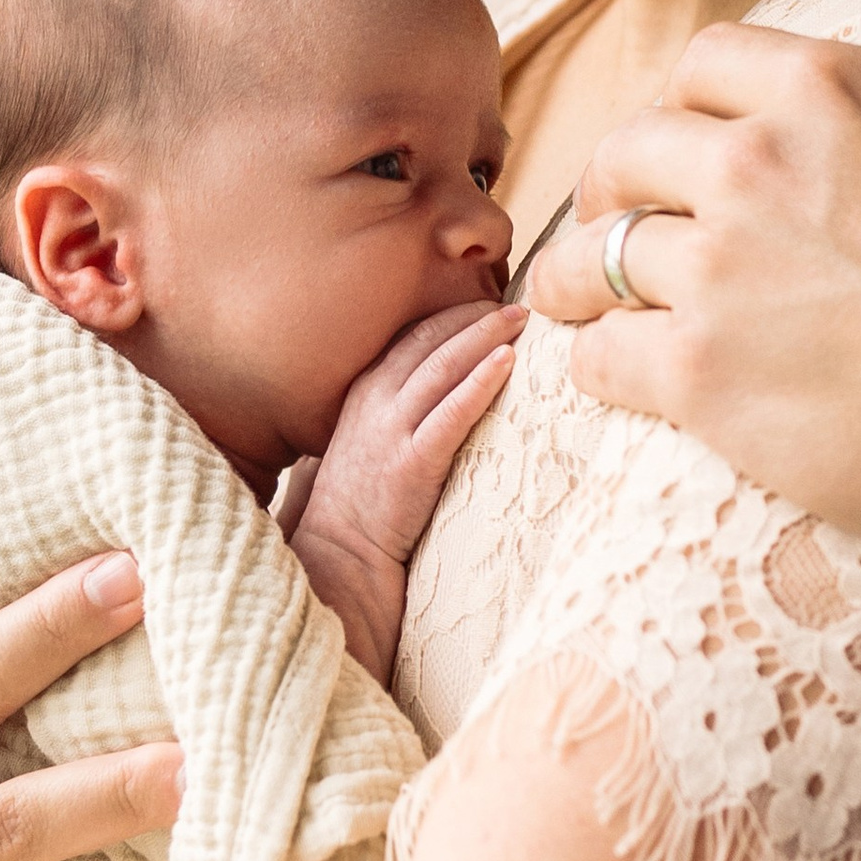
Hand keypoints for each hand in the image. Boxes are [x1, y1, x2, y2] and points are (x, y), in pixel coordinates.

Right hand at [289, 299, 522, 684]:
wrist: (340, 556)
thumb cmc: (355, 507)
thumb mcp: (361, 445)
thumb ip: (382, 417)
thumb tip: (416, 402)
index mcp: (362, 394)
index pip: (410, 338)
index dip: (450, 316)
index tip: (485, 303)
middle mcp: (374, 403)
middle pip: (429, 342)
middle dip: (473, 317)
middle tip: (515, 303)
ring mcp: (390, 431)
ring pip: (443, 367)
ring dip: (484, 337)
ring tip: (520, 319)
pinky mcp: (412, 463)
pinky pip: (451, 413)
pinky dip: (479, 383)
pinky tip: (506, 361)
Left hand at [528, 0, 860, 647]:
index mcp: (831, 88)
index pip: (703, 63)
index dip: (688, 98)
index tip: (686, 134)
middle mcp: (754, 165)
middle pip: (627, 148)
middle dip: (615, 180)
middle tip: (616, 216)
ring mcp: (718, 272)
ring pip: (592, 255)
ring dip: (580, 275)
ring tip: (578, 299)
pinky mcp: (703, 377)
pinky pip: (598, 357)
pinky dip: (595, 361)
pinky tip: (610, 370)